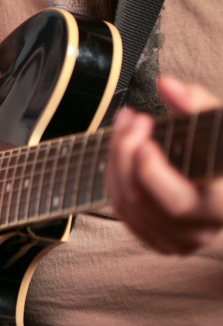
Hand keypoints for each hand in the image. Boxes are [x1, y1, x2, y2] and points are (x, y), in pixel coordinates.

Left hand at [107, 75, 222, 253]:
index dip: (150, 173)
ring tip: (126, 125)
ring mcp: (177, 240)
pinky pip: (121, 212)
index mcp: (222, 206)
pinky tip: (123, 150)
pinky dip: (114, 178)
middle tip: (129, 118)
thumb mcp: (218, 124)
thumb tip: (166, 84)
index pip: (176, 202)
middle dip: (125, 154)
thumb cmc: (222, 150)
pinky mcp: (158, 239)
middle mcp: (200, 231)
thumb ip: (196, 102)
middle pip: (139, 199)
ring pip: (124, 205)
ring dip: (115, 160)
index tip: (143, 139)